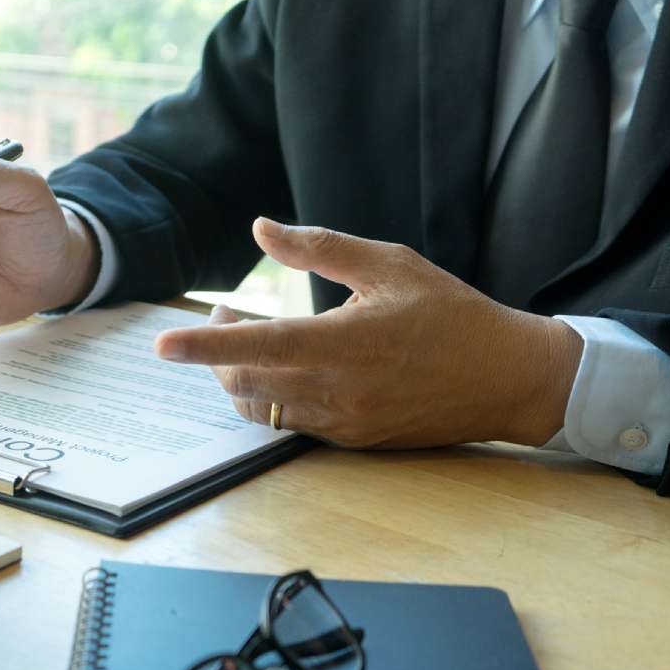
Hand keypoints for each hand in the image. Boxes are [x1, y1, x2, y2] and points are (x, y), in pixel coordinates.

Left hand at [154, 219, 583, 448]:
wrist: (507, 378)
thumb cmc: (450, 313)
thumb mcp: (389, 264)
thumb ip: (319, 247)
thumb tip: (260, 228)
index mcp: (344, 342)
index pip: (255, 346)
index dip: (203, 346)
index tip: (162, 344)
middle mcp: (337, 390)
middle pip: (245, 383)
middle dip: (218, 354)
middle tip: (227, 317)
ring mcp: (343, 422)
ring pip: (263, 408)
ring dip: (241, 378)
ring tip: (252, 341)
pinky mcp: (352, 440)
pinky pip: (292, 422)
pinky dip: (274, 397)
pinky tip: (287, 369)